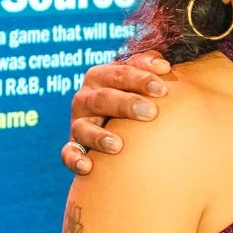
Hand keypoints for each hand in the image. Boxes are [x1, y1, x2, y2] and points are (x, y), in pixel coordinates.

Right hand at [62, 54, 173, 175]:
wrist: (115, 120)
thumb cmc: (134, 94)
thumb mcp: (138, 77)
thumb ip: (148, 65)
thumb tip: (163, 66)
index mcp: (101, 76)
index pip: (120, 73)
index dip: (140, 79)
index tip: (162, 89)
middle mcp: (85, 98)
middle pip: (103, 98)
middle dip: (127, 104)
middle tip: (151, 112)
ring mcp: (78, 122)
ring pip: (83, 127)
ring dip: (99, 136)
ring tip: (118, 145)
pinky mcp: (74, 145)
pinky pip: (69, 153)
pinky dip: (75, 160)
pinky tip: (88, 167)